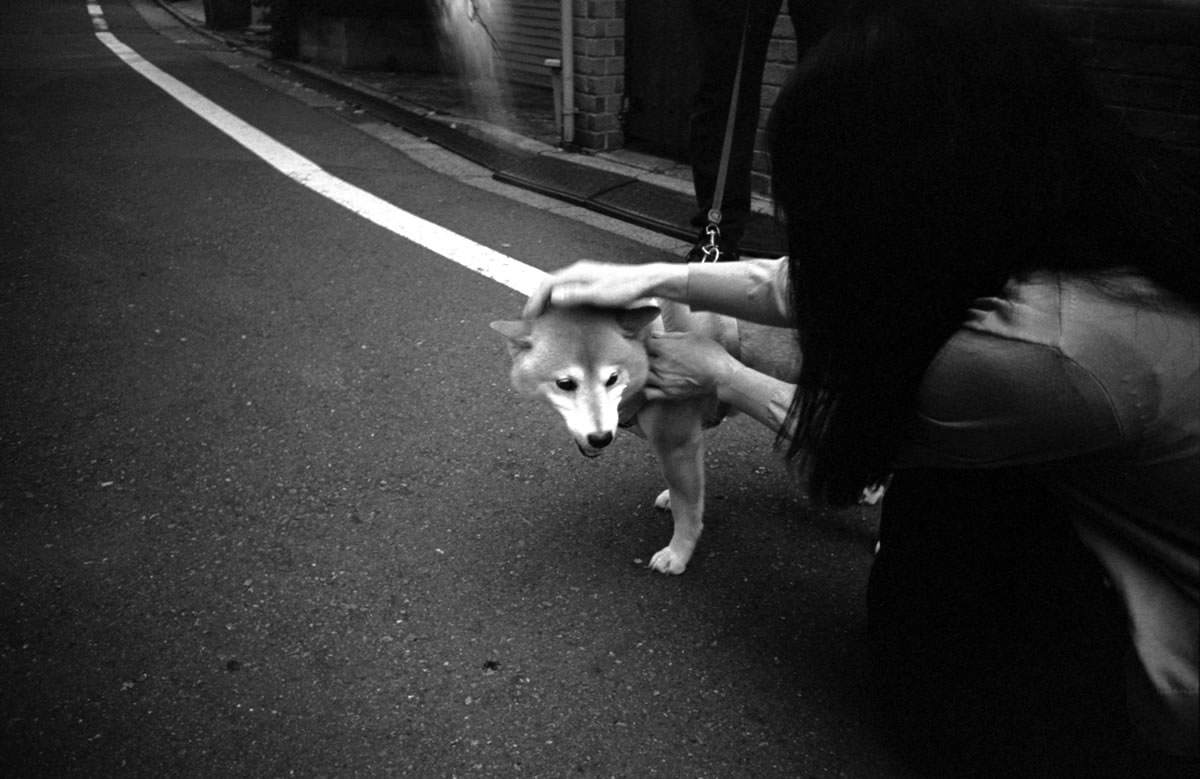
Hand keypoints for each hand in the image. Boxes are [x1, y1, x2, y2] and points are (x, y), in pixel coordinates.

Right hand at [523, 261, 683, 318]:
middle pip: (549, 284)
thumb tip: (554, 295)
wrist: (645, 281)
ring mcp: (584, 275)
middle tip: (529, 318)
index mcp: (576, 273)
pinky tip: (560, 311)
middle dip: (537, 300)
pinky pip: (566, 288)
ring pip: (557, 286)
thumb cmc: (625, 289)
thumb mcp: (599, 295)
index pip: (546, 284)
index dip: (534, 300)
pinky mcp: (590, 281)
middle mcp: (578, 271)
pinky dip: (557, 299)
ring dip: (546, 300)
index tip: (529, 317)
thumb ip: (576, 294)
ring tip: (540, 316)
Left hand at [643, 332, 737, 401]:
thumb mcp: (691, 337)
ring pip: (642, 376)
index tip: (650, 340)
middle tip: (650, 353)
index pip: (644, 342)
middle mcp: (660, 365)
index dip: (646, 340)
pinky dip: (647, 387)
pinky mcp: (668, 393)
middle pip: (641, 359)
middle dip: (644, 355)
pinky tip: (653, 382)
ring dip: (645, 371)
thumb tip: (654, 334)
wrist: (720, 375)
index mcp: (664, 348)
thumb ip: (669, 336)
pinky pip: (648, 393)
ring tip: (651, 367)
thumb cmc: (709, 353)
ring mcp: (663, 381)